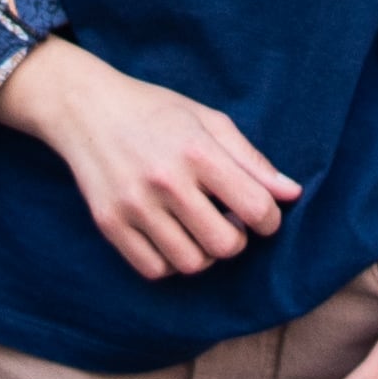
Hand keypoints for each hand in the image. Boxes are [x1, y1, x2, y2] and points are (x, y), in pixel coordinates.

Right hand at [0, 41, 302, 279]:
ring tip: (197, 228)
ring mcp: (135, 206)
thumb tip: (291, 194)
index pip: (256, 208)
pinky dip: (171, 262)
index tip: (261, 214)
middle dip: (236, 239)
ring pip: (192, 263)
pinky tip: (171, 236)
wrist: (86, 109)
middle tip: (226, 220)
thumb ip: (251, 160)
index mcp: (198, 151)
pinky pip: (155, 269)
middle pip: (226, 245)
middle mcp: (166, 181)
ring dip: (204, 253)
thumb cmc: (156, 111)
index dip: (270, 219)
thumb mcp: (209, 120)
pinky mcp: (110, 224)